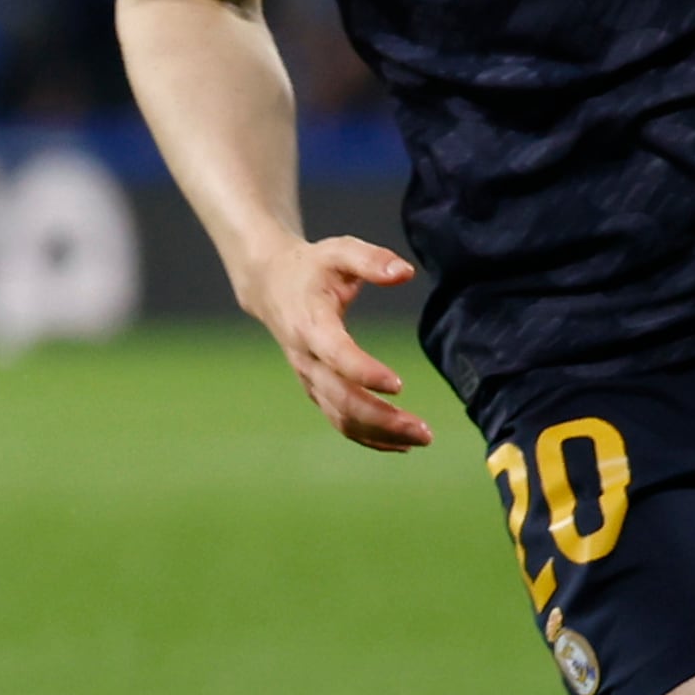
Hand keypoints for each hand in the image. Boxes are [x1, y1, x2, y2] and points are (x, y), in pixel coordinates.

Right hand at [245, 236, 432, 451]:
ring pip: (340, 416)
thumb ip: (371, 260)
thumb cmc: (312, 266)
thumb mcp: (339, 251)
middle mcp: (306, 358)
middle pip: (340, 398)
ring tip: (422, 438)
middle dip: (382, 418)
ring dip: (380, 433)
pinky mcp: (316, 388)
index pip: (335, 354)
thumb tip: (405, 273)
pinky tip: (401, 444)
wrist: (270, 286)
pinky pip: (339, 420)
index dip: (363, 372)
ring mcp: (309, 377)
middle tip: (424, 431)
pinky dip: (368, 437)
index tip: (398, 385)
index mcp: (310, 324)